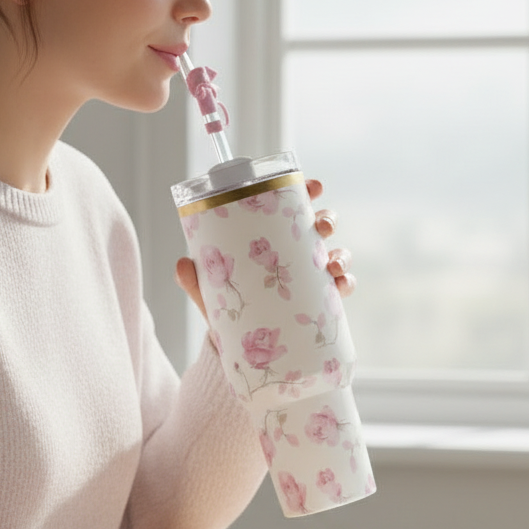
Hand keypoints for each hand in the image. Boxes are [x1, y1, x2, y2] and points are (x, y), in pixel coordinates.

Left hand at [174, 177, 353, 319]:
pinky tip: (341, 283)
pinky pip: (342, 285)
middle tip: (321, 226)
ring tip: (331, 264)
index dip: (307, 191)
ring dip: (340, 253)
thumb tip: (181, 264)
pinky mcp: (321, 299)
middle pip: (321, 225)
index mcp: (272, 237)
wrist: (238, 342)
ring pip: (336, 252)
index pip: (293, 207)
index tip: (314, 187)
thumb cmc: (226, 304)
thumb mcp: (209, 290)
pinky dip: (346, 281)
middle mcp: (296, 251)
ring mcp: (311, 274)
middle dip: (327, 220)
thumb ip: (195, 279)